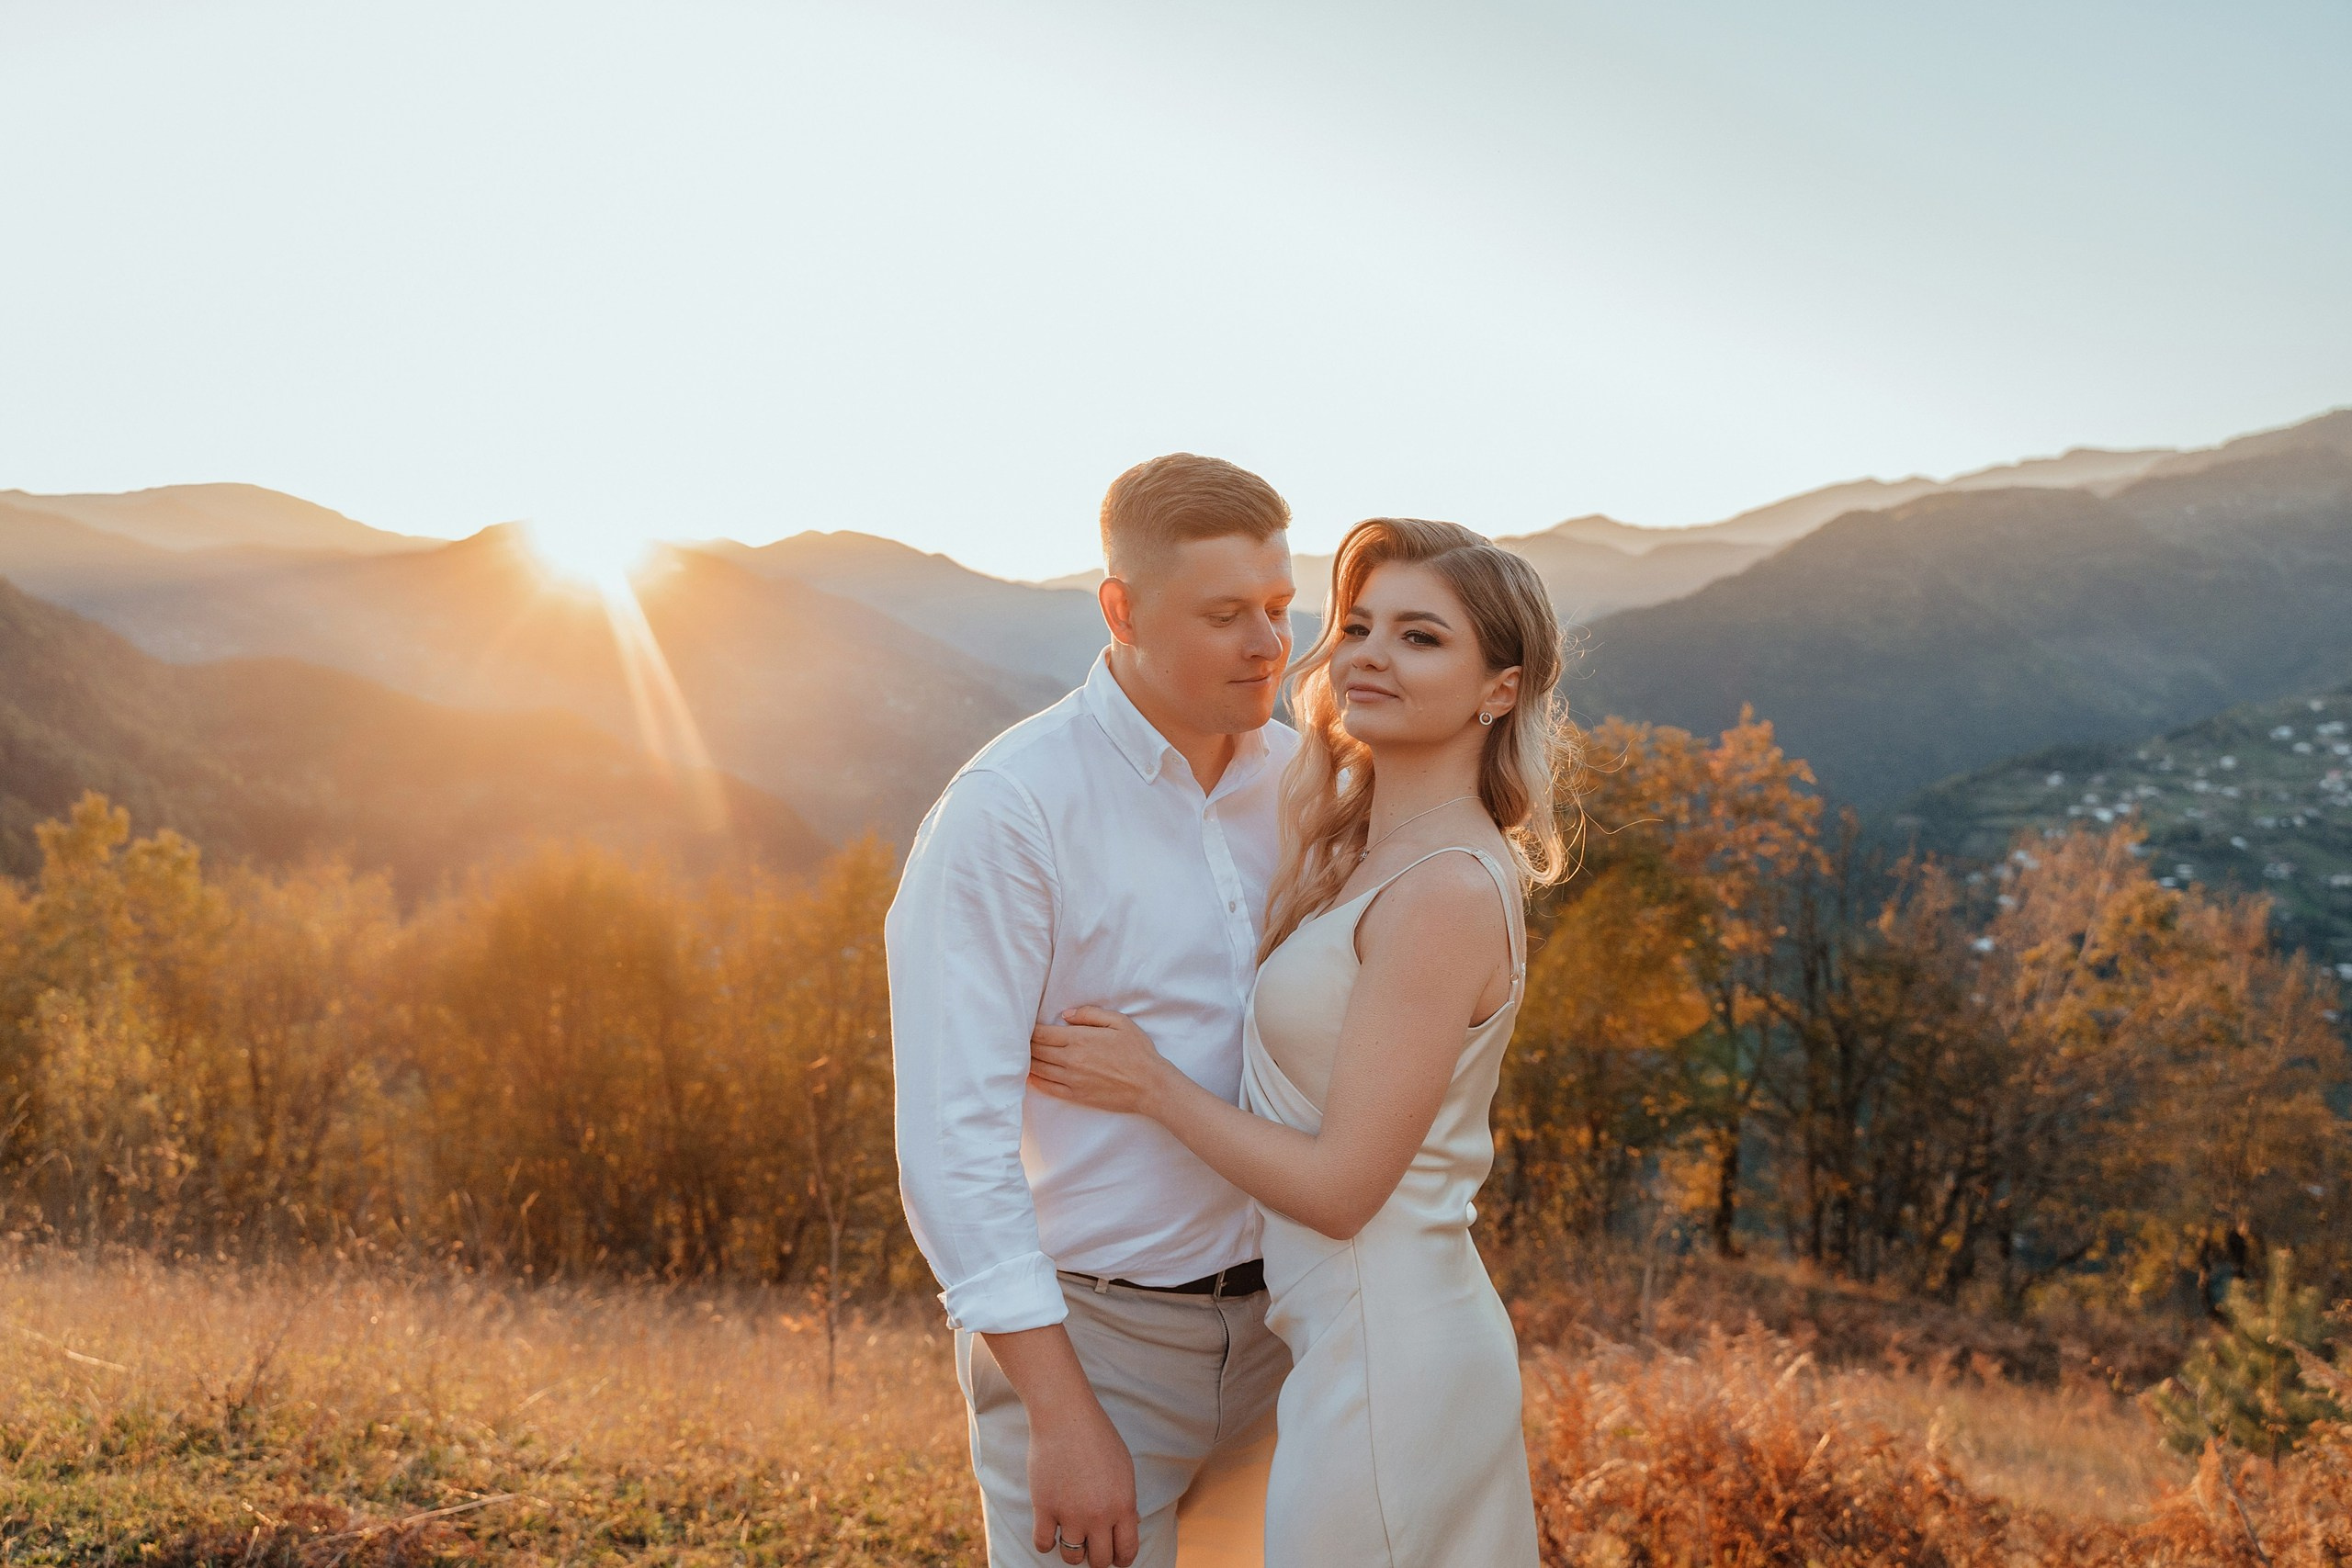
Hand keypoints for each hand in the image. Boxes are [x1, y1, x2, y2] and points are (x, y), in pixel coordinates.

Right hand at [1029, 1400, 1139, 1566]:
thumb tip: (1129, 1525)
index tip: (1116, 1559)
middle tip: (1092, 1547)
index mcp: (1123, 1505)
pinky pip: (1043, 1544)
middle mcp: (1098, 1515)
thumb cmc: (1097, 1437)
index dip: (1122, 1560)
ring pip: (1072, 1557)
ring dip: (1072, 1551)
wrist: (1065, 1416)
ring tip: (1071, 1537)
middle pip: (1099, 1560)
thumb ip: (1125, 1501)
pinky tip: (1050, 1531)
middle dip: (1097, 1557)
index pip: (1126, 1551)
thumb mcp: (1124, 1468)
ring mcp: (1070, 1513)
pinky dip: (1046, 1543)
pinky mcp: (1044, 1507)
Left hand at [1030, 1007, 1171, 1117]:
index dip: (1031, 1029)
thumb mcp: (1119, 1022)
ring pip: (1039, 1069)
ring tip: (1023, 1055)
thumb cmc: (1138, 1051)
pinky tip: (1030, 1076)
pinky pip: (1048, 1088)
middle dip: (1026, 1044)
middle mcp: (1071, 1059)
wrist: (1149, 1085)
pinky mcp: (1076, 1096)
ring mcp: (1072, 1080)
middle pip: (1037, 1050)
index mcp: (1080, 1039)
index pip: (1042, 1033)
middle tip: (1021, 1040)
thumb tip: (1065, 1014)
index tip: (1027, 1026)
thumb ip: (1090, 1014)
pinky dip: (1035, 1081)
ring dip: (1028, 1061)